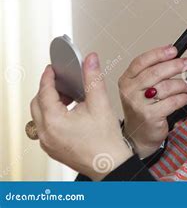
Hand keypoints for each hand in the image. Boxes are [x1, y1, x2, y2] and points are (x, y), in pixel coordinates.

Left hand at [30, 53, 132, 180]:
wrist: (111, 165)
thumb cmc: (106, 141)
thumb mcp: (100, 103)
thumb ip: (93, 78)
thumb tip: (90, 59)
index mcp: (54, 121)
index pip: (44, 91)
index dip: (49, 76)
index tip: (53, 68)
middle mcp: (45, 133)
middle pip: (38, 103)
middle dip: (49, 89)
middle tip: (63, 81)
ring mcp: (48, 143)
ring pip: (40, 116)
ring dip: (50, 103)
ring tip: (70, 97)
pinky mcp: (53, 149)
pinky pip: (45, 127)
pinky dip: (53, 116)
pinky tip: (70, 113)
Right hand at [118, 44, 186, 158]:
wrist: (139, 135)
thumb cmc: (144, 107)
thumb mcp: (142, 87)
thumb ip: (154, 71)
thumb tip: (175, 55)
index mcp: (126, 80)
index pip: (141, 61)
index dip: (159, 53)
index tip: (174, 49)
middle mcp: (129, 91)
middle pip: (156, 72)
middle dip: (176, 65)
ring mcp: (138, 105)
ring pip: (166, 87)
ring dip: (182, 84)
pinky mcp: (150, 117)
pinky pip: (172, 102)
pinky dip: (183, 97)